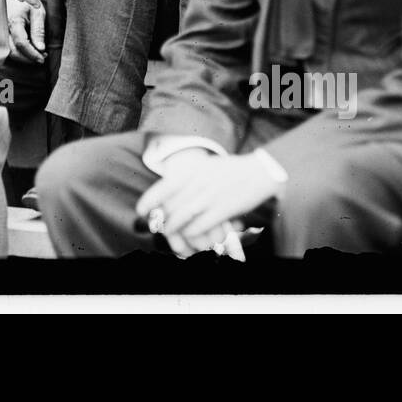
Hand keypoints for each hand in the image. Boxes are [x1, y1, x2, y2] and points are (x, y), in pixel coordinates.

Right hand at [6, 0, 45, 63]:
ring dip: (24, 57)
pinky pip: (8, 47)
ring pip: (9, 51)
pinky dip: (19, 52)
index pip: (21, 43)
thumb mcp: (38, 12)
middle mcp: (4, 28)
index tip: (43, 58)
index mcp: (14, 21)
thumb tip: (40, 48)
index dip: (32, 54)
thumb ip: (39, 30)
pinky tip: (30, 50)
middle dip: (28, 58)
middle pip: (13, 51)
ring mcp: (1, 31)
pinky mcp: (2, 34)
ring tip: (38, 54)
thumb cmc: (29, 1)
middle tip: (42, 58)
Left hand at [136, 150, 280, 255]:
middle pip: (172, 204)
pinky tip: (189, 235)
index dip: (150, 200)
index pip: (164, 186)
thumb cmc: (231, 170)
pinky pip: (202, 225)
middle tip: (156, 225)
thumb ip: (189, 177)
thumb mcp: (207, 167)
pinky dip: (192, 232)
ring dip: (174, 227)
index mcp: (195, 169)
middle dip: (161, 217)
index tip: (140, 210)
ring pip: (184, 216)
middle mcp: (200, 182)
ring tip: (168, 232)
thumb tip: (168, 187)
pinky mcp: (224, 209)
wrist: (260, 171)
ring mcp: (212, 196)